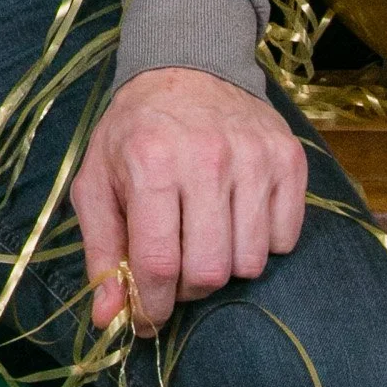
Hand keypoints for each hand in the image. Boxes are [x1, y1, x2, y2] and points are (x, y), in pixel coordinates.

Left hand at [73, 66, 305, 331]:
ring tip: (203, 232)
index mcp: (150, 160)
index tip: (145, 318)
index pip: (158, 263)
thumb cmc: (135, 132)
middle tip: (175, 266)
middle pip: (209, 272)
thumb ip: (101, 250)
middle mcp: (206, 156)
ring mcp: (254, 157)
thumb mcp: (98, 180)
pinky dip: (260, 242)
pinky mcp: (289, 159)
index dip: (151, 307)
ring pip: (250, 263)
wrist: (187, 66)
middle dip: (188, 287)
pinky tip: (236, 212)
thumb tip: (106, 319)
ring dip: (225, 264)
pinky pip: (284, 240)